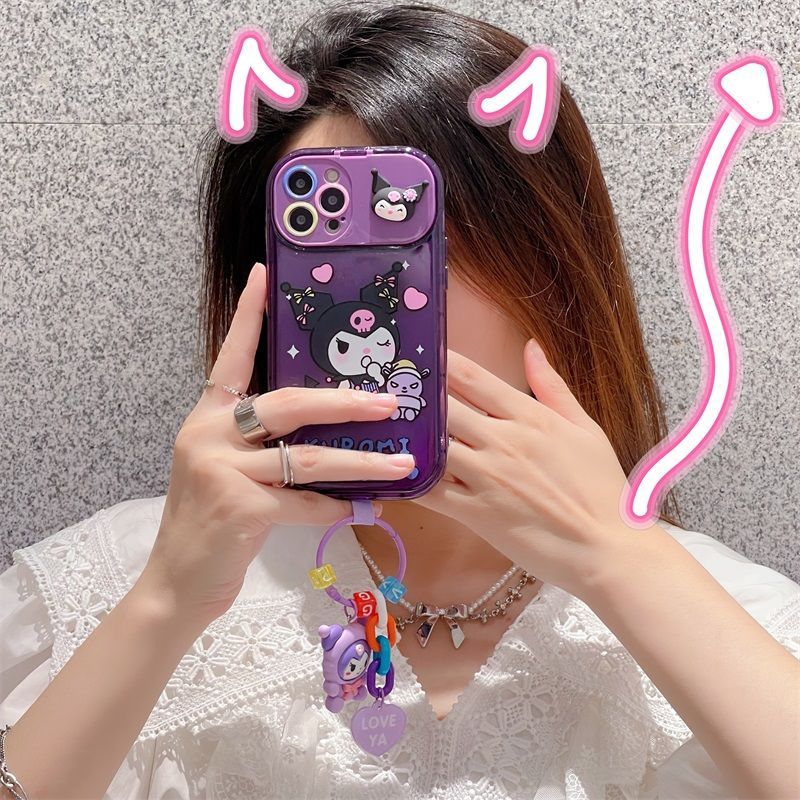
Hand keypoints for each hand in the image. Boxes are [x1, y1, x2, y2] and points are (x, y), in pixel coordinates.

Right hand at [139, 262, 414, 626]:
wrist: (178, 584)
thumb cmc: (213, 523)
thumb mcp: (230, 469)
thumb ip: (266, 444)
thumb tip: (332, 429)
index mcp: (209, 417)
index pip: (232, 355)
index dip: (249, 314)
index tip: (265, 274)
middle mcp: (210, 433)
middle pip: (288, 403)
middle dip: (346, 402)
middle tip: (390, 403)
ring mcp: (221, 470)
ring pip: (308, 457)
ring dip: (361, 462)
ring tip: (402, 463)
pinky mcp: (238, 508)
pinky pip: (305, 502)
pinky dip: (338, 508)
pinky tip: (363, 510)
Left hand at [410, 339, 645, 599]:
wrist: (606, 548)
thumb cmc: (600, 488)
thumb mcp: (584, 428)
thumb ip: (552, 386)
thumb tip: (530, 347)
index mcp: (528, 417)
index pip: (472, 378)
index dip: (439, 360)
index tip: (417, 350)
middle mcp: (502, 441)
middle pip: (443, 406)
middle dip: (413, 393)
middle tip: (384, 382)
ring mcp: (486, 478)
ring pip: (432, 445)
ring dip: (405, 433)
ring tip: (377, 420)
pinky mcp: (476, 513)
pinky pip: (430, 492)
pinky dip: (407, 480)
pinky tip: (386, 469)